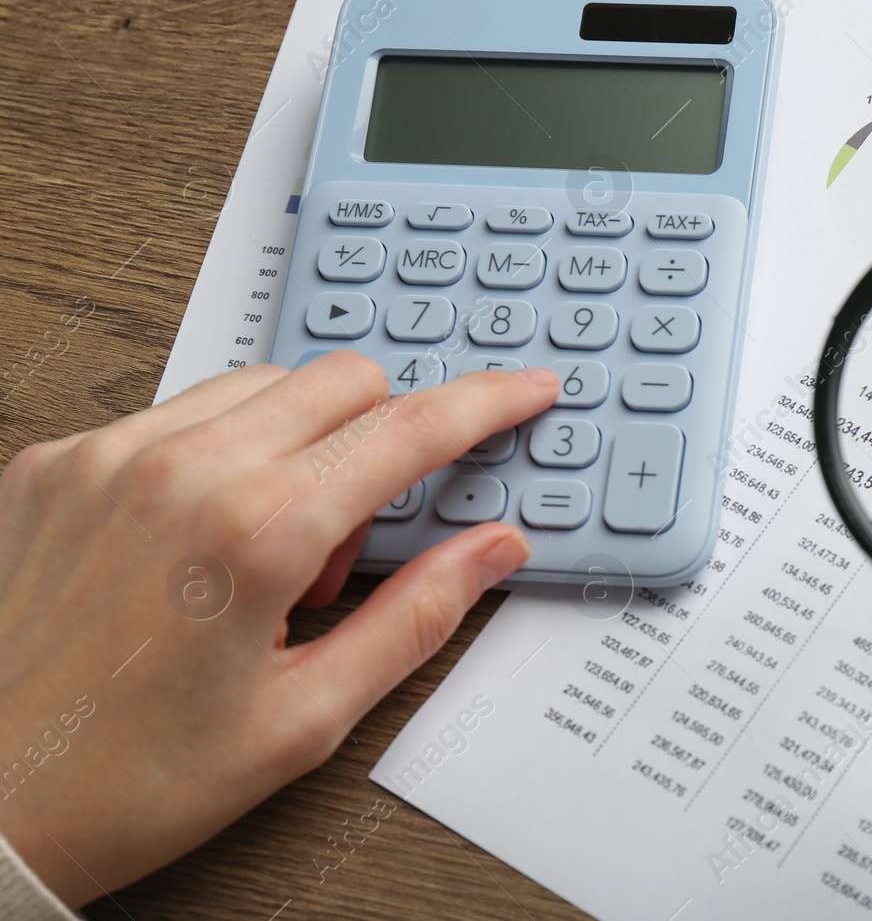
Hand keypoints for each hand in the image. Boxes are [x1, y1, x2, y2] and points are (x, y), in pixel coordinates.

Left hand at [0, 352, 556, 906]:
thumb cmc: (127, 780)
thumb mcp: (304, 719)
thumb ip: (416, 617)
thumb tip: (491, 550)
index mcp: (257, 533)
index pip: (411, 429)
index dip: (487, 403)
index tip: (524, 391)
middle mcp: (182, 469)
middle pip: (344, 382)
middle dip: (382, 440)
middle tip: (343, 551)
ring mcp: (110, 454)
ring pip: (263, 386)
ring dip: (299, 444)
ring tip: (261, 554)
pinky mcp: (58, 460)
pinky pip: (177, 411)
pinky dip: (216, 453)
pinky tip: (192, 541)